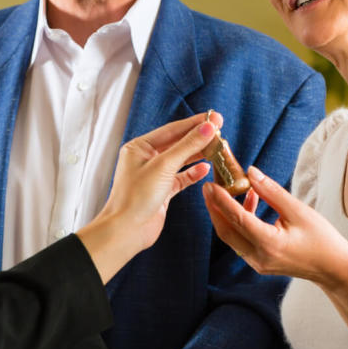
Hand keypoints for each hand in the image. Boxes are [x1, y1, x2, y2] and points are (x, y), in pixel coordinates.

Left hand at [79, 112, 217, 283]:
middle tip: (220, 130)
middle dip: (198, 138)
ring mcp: (154, 175)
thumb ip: (187, 146)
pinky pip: (181, 178)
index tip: (214, 118)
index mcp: (139, 147)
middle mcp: (146, 159)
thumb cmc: (136, 197)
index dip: (195, 123)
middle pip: (177, 143)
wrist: (127, 231)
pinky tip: (206, 168)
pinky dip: (193, 173)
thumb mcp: (164, 166)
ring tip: (217, 148)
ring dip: (198, 154)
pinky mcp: (162, 191)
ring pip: (181, 160)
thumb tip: (208, 128)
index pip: (172, 130)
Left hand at [202, 165, 347, 288]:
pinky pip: (241, 241)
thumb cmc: (321, 238)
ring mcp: (257, 263)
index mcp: (269, 244)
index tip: (210, 184)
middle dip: (214, 208)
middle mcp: (259, 257)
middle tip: (209, 186)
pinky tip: (249, 202)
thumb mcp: (298, 210)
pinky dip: (239, 223)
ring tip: (229, 189)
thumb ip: (271, 191)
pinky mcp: (259, 263)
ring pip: (232, 237)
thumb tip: (250, 173)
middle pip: (226, 231)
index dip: (221, 200)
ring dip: (226, 214)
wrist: (333, 268)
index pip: (237, 219)